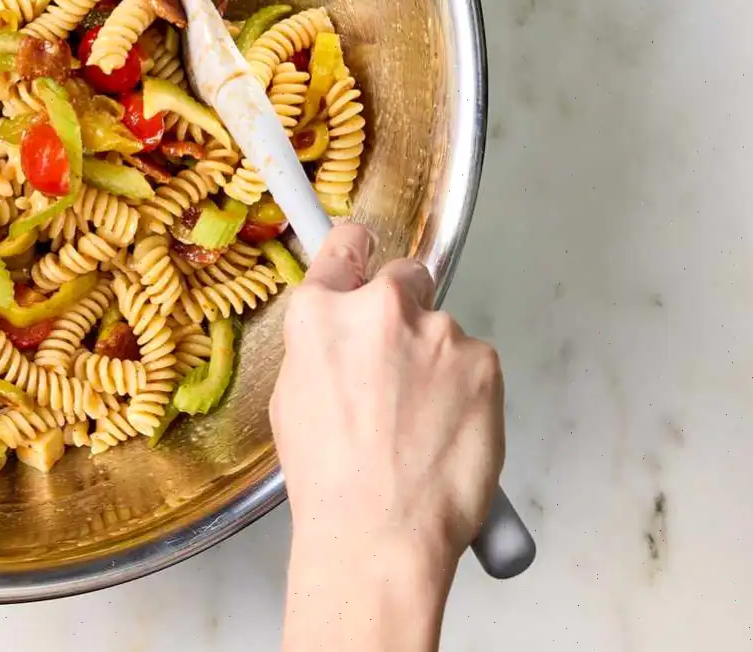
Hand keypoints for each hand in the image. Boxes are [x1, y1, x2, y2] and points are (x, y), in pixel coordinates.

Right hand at [272, 224, 503, 576]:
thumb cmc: (328, 479)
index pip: (345, 246)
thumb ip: (321, 348)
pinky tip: (447, 432)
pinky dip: (468, 392)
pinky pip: (476, 364)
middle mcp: (378, 307)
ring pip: (443, 332)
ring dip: (438, 362)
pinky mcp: (483, 362)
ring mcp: (436, 331)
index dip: (358, 253)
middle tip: (401, 366)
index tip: (365, 259)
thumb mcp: (292, 399)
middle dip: (405, 311)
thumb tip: (341, 340)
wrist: (380, 529)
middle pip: (405, 277)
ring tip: (422, 423)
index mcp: (320, 314)